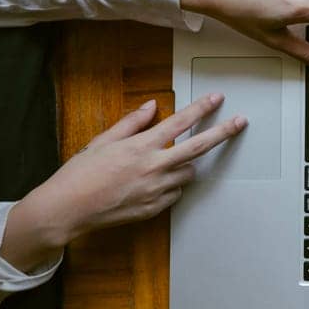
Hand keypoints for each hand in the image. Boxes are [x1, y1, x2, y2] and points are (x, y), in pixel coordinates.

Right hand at [0, 95, 244, 272]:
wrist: (67, 209)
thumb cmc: (80, 173)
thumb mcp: (102, 141)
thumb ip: (132, 123)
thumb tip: (152, 106)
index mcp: (140, 147)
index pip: (179, 123)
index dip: (201, 109)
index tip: (217, 99)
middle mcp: (154, 167)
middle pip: (199, 147)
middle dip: (223, 132)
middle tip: (240, 122)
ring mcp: (157, 190)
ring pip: (189, 173)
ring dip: (185, 165)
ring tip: (161, 164)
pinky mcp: (156, 208)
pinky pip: (175, 193)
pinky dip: (171, 186)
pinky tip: (150, 184)